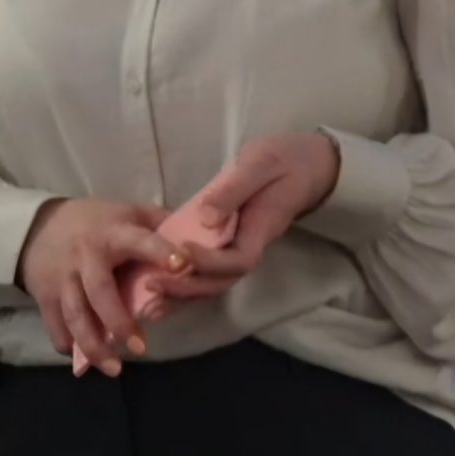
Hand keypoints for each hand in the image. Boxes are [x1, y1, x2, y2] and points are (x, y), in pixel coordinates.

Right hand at [17, 197, 194, 376]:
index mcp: (114, 232)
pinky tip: (86, 361)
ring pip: (76, 316)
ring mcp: (63, 278)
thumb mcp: (127, 212)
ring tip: (115, 368)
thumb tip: (200, 235)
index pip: (140, 241)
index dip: (160, 251)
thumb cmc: (96, 222)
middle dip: (120, 322)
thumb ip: (159, 225)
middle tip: (142, 349)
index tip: (183, 265)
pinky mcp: (45, 297)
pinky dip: (69, 346)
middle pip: (101, 292)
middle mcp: (87, 256)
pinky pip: (56, 326)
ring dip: (94, 345)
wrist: (37, 228)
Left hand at [147, 132, 340, 306]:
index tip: (183, 250)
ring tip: (147, 295)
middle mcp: (249, 246)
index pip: (237, 260)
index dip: (210, 262)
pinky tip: (156, 285)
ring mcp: (239, 247)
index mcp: (260, 229)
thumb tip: (205, 218)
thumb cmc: (284, 160)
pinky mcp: (228, 243)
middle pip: (221, 282)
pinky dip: (184, 281)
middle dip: (187, 287)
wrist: (307, 164)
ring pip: (213, 282)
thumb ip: (233, 190)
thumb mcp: (259, 164)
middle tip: (151, 283)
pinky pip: (207, 270)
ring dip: (182, 292)